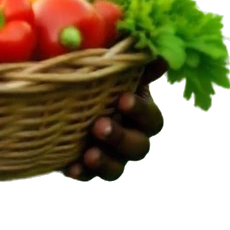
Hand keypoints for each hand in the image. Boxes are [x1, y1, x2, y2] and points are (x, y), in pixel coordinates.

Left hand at [63, 57, 166, 181]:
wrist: (70, 105)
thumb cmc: (99, 81)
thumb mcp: (113, 70)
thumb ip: (132, 63)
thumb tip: (158, 54)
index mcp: (140, 112)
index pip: (151, 116)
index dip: (140, 109)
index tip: (123, 99)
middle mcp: (133, 136)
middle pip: (138, 144)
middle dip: (120, 137)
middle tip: (100, 126)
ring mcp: (114, 155)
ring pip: (117, 164)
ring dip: (105, 160)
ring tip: (90, 153)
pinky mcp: (92, 167)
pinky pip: (91, 175)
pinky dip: (83, 172)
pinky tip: (72, 170)